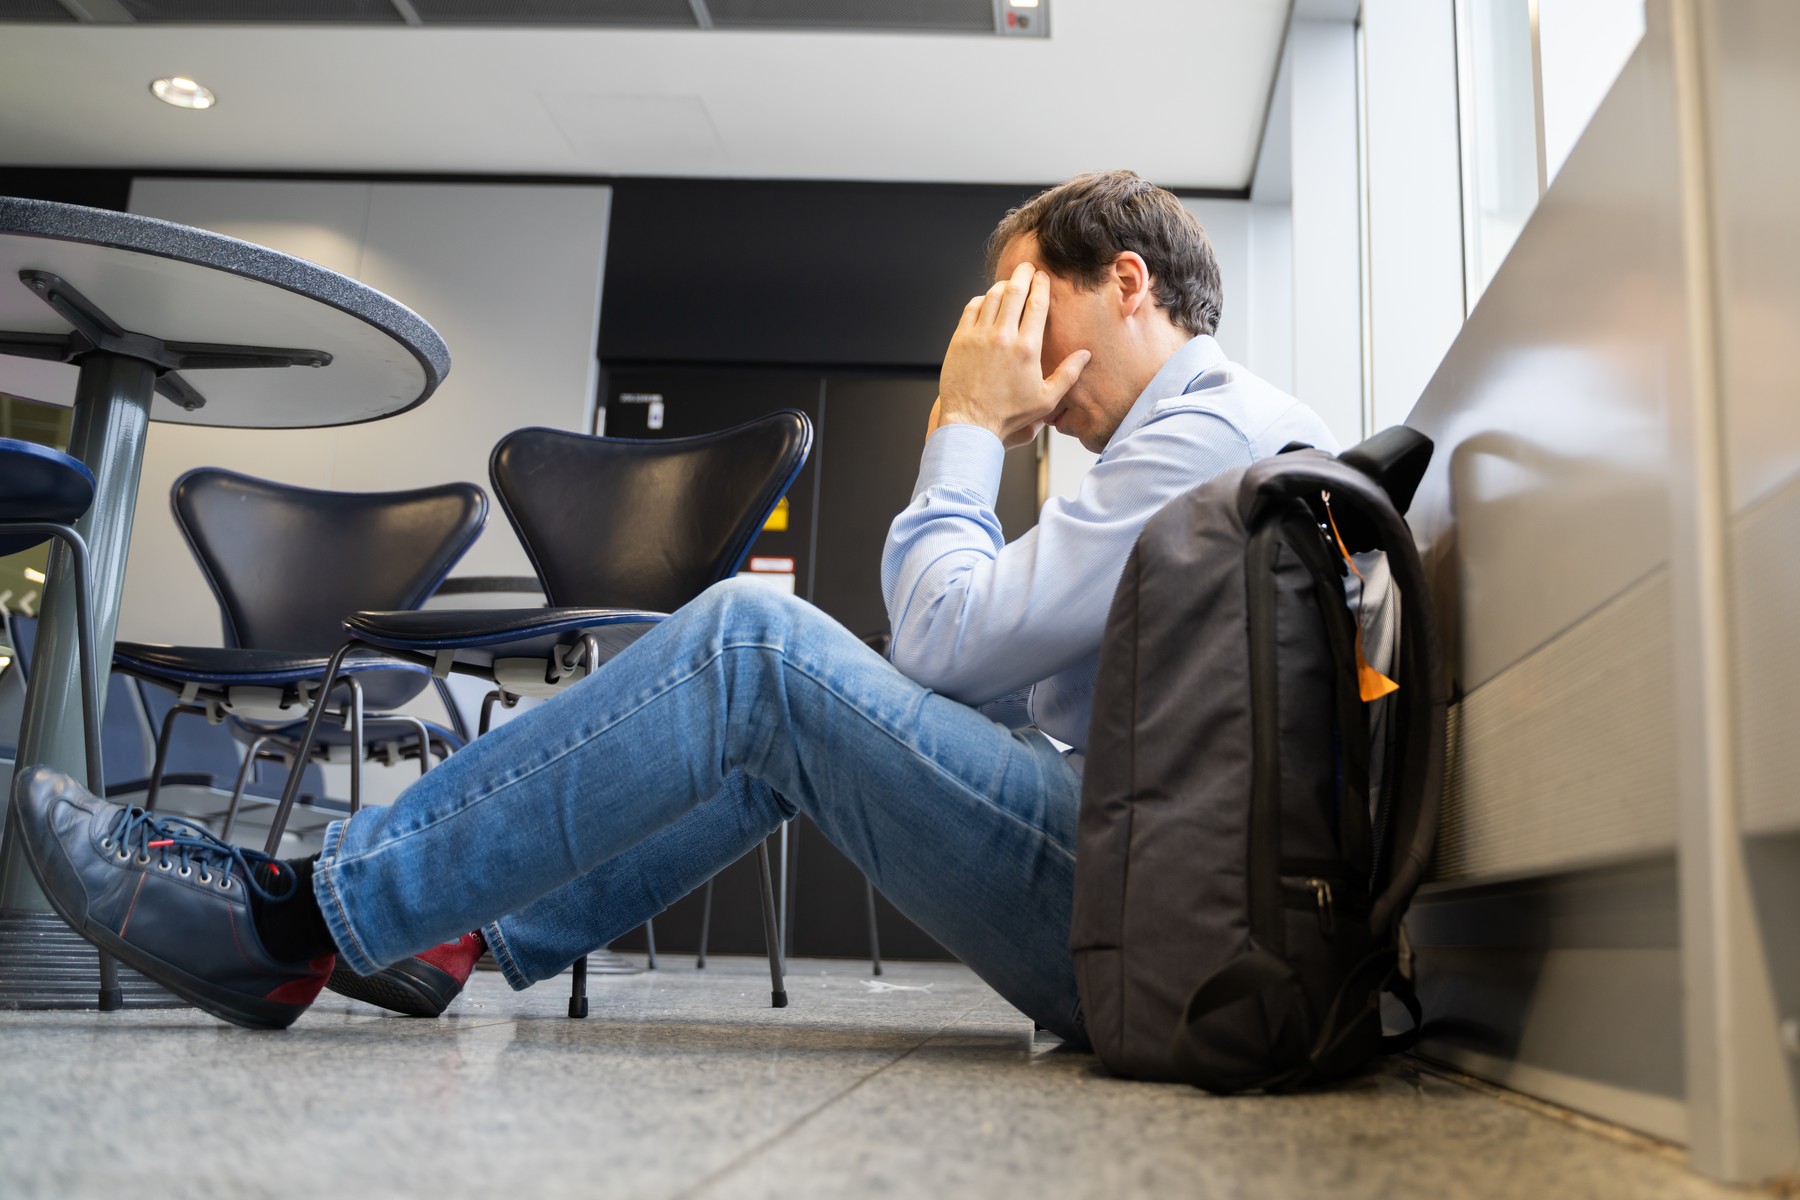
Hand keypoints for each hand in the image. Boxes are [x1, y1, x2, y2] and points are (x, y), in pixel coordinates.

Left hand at [933, 262, 1089, 447]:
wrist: (970, 424)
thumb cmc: (1008, 414)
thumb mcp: (1046, 399)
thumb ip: (1068, 374)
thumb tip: (1085, 354)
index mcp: (1027, 348)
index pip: (1036, 304)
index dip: (1041, 285)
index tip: (1043, 277)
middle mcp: (1002, 337)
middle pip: (1014, 291)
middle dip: (1023, 274)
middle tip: (1027, 267)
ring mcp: (978, 337)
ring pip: (992, 296)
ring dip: (1003, 285)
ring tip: (1010, 283)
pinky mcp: (960, 340)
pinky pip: (971, 308)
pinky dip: (981, 300)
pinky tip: (987, 301)